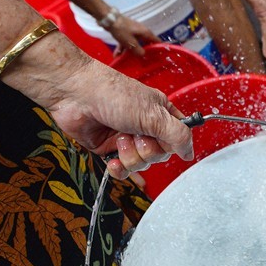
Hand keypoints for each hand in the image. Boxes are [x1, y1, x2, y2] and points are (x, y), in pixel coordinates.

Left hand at [46, 58, 193, 178]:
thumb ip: (177, 135)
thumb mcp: (153, 114)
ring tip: (119, 138)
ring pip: (140, 164)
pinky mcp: (108, 149)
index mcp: (160, 113)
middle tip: (136, 135)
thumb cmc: (114, 95)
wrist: (76, 95)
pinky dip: (118, 169)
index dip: (171, 145)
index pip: (177, 139)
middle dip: (146, 150)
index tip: (162, 141)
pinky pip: (121, 170)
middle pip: (158, 155)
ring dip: (129, 155)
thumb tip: (189, 153)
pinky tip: (112, 160)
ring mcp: (126, 139)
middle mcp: (145, 127)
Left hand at [107, 13, 157, 55]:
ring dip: (129, 52)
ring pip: (134, 44)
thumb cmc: (122, 30)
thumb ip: (138, 50)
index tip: (157, 58)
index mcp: (146, 33)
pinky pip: (127, 42)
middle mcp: (142, 32)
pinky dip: (123, 48)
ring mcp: (133, 32)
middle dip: (142, 53)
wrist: (109, 19)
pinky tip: (116, 55)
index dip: (158, 49)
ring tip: (124, 60)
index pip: (156, 41)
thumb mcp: (130, 42)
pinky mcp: (126, 32)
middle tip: (141, 62)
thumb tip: (143, 55)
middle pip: (145, 44)